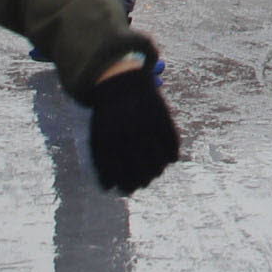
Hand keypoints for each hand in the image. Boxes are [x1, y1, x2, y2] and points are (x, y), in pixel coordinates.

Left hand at [84, 60, 180, 192]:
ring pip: (158, 161)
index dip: (125, 185)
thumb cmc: (107, 116)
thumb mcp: (99, 137)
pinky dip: (172, 154)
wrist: (120, 82)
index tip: (128, 188)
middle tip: (144, 183)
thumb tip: (108, 188)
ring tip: (156, 172)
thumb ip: (102, 163)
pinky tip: (169, 158)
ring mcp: (146, 126)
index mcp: (108, 142)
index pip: (120, 175)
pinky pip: (172, 143)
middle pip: (141, 171)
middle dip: (143, 181)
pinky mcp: (161, 117)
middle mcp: (128, 136)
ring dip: (158, 170)